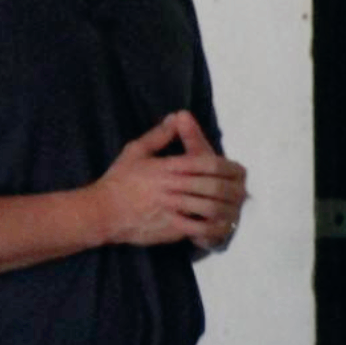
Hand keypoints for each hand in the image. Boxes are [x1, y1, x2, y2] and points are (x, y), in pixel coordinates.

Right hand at [90, 111, 247, 248]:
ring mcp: (172, 209)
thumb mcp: (136, 151)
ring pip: (210, 208)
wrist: (101, 212)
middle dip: (233, 190)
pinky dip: (214, 228)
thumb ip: (160, 135)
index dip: (228, 167)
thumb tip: (179, 116)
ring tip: (236, 209)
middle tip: (244, 193)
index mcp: (167, 167)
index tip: (239, 172)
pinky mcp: (170, 228)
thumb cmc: (118, 181)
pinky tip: (221, 226)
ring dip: (227, 209)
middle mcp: (172, 187)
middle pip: (214, 186)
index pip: (207, 163)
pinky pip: (199, 228)